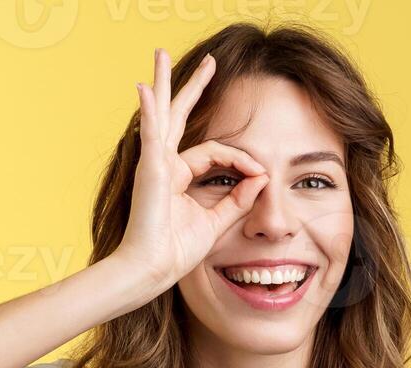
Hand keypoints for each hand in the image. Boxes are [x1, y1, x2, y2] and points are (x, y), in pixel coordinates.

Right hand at [112, 48, 268, 289]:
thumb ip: (238, 199)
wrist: (151, 269)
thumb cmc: (175, 251)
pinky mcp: (149, 168)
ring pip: (163, 113)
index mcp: (179, 176)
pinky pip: (151, 133)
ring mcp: (154, 163)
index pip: (215, 152)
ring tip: (159, 54)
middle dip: (194, 88)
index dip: (241, 159)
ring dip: (165, 82)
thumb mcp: (216, 221)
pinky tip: (147, 88)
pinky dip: (149, 110)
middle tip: (209, 62)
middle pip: (180, 116)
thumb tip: (263, 177)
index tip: (262, 173)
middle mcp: (164, 164)